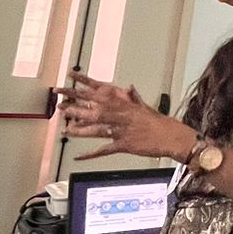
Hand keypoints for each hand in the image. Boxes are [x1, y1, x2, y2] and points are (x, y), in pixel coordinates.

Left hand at [56, 72, 192, 161]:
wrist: (172, 136)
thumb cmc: (160, 123)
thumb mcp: (146, 107)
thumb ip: (134, 98)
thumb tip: (129, 88)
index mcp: (124, 104)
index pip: (100, 91)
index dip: (84, 83)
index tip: (71, 77)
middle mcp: (121, 115)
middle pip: (93, 109)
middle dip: (75, 107)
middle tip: (60, 105)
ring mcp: (121, 130)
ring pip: (95, 129)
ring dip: (80, 130)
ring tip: (65, 130)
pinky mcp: (123, 145)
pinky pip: (104, 150)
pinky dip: (90, 154)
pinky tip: (79, 157)